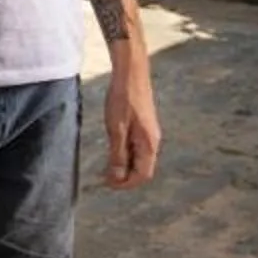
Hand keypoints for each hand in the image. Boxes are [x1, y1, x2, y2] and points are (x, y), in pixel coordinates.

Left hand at [102, 53, 159, 188]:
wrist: (131, 72)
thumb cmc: (123, 99)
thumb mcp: (116, 129)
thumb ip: (118, 155)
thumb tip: (118, 178)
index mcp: (149, 144)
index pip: (143, 175)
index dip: (126, 184)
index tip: (108, 183)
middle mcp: (153, 141)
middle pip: (142, 169)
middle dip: (125, 176)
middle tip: (104, 175)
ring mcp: (149, 133)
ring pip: (139, 158)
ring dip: (124, 165)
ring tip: (106, 163)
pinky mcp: (144, 125)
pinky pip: (137, 147)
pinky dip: (125, 153)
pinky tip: (113, 147)